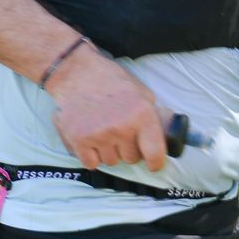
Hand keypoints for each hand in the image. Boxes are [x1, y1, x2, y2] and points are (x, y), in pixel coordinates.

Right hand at [49, 47, 167, 171]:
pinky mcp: (79, 139)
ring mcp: (99, 135)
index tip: (153, 164)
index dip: (156, 163)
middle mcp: (121, 127)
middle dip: (128, 150)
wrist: (76, 73)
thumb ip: (152, 116)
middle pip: (132, 158)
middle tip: (120, 134)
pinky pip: (91, 163)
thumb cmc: (110, 81)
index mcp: (142, 114)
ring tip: (103, 132)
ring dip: (109, 152)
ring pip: (111, 162)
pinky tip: (91, 140)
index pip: (155, 153)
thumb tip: (162, 138)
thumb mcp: (141, 92)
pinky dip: (91, 156)